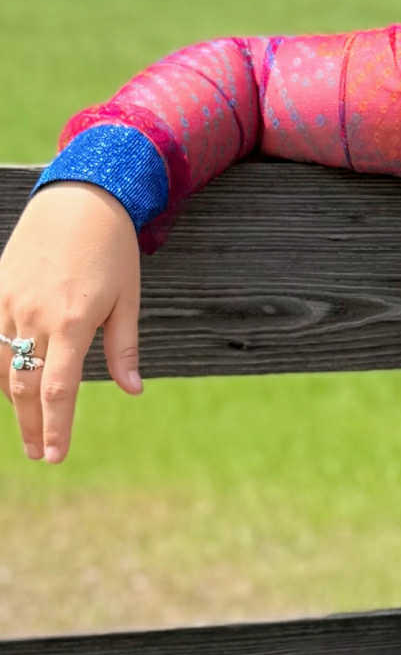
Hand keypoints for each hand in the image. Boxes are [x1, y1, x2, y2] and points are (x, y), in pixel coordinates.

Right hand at [0, 182, 144, 463]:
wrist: (79, 198)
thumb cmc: (112, 249)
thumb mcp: (128, 298)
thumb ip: (124, 348)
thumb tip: (134, 391)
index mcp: (72, 321)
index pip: (58, 389)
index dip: (55, 427)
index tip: (55, 456)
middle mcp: (35, 315)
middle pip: (24, 386)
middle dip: (31, 425)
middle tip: (39, 455)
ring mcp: (9, 301)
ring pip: (1, 364)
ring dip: (12, 400)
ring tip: (28, 425)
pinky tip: (7, 385)